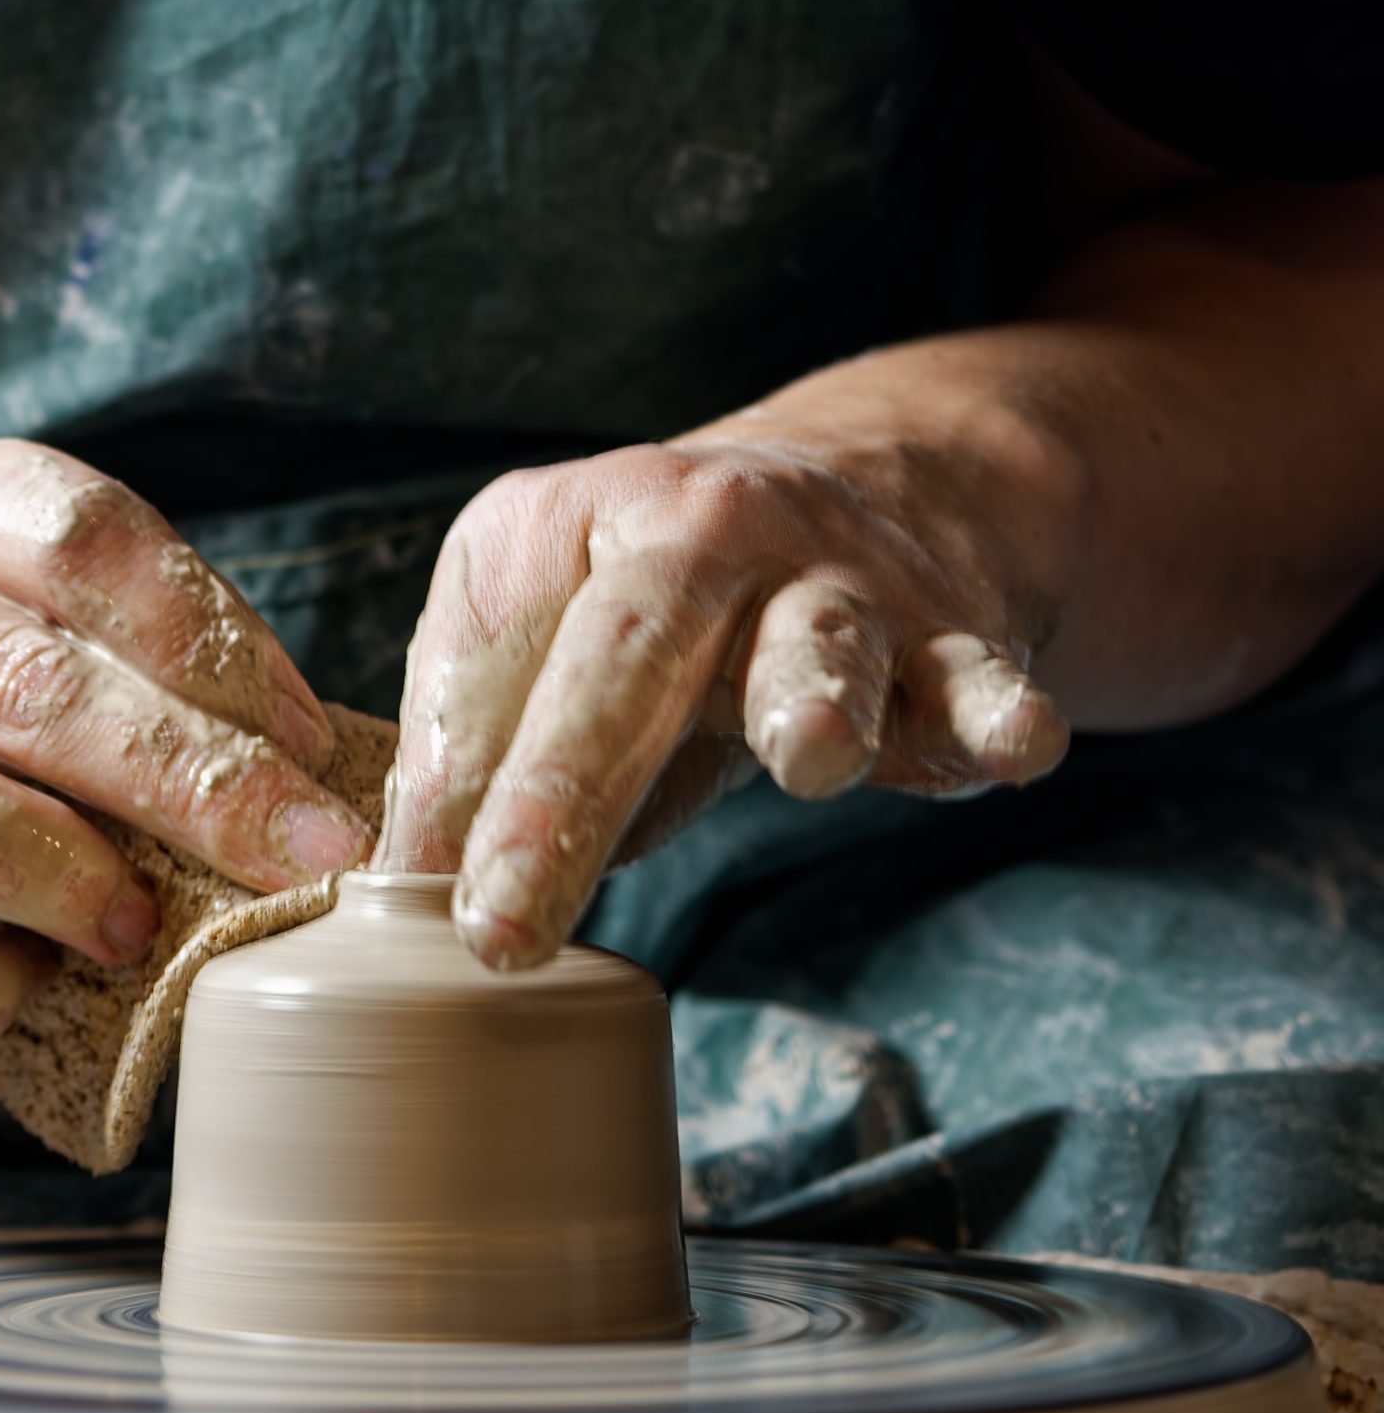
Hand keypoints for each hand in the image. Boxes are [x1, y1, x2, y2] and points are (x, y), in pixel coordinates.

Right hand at [0, 426, 372, 1043]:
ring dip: (54, 871)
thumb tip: (308, 756)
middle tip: (292, 854)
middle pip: (9, 669)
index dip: (207, 636)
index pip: (71, 530)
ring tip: (141, 927)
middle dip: (179, 773)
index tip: (307, 742)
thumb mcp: (7, 614)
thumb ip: (128, 653)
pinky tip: (21, 990)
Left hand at [378, 419, 1069, 969]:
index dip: (466, 787)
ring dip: (815, 695)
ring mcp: (837, 580)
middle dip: (568, 781)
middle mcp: (708, 529)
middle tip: (507, 922)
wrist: (849, 490)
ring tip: (814, 759)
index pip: (506, 657)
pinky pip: (976, 675)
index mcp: (579, 521)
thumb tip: (395, 898)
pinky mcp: (948, 636)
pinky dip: (996, 709)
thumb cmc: (652, 612)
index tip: (431, 915)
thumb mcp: (543, 646)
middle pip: (632, 647)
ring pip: (821, 639)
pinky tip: (1017, 743)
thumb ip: (475, 758)